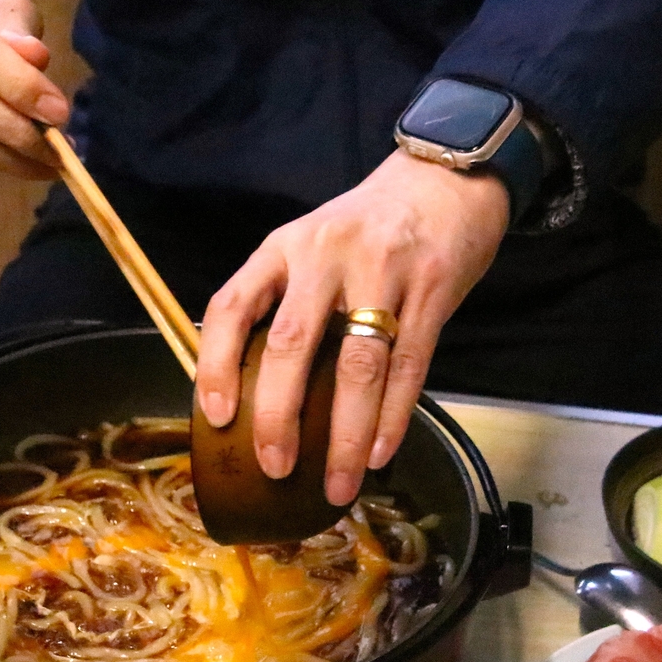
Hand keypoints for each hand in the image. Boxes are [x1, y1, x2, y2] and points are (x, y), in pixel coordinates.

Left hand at [196, 148, 509, 505]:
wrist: (444, 178)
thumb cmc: (366, 228)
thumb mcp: (308, 246)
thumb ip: (281, 302)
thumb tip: (251, 392)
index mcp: (283, 247)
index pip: (232, 306)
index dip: (217, 364)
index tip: (216, 416)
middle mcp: (326, 255)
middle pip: (292, 344)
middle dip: (279, 416)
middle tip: (274, 467)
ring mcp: (383, 271)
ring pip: (356, 367)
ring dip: (344, 436)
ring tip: (336, 484)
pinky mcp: (432, 289)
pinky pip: (409, 366)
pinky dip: (392, 418)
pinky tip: (377, 454)